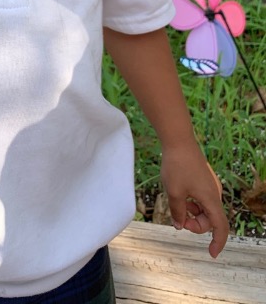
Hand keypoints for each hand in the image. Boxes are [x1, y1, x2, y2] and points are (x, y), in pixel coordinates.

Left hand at [161, 142, 228, 257]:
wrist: (178, 140)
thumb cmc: (177, 165)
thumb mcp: (173, 192)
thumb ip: (177, 212)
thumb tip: (180, 225)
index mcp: (211, 199)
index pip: (220, 227)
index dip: (218, 242)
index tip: (211, 254)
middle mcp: (214, 193)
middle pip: (210, 219)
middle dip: (195, 224)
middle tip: (178, 219)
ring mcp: (209, 186)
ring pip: (203, 209)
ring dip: (191, 212)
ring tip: (176, 202)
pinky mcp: (203, 180)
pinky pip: (200, 199)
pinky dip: (190, 203)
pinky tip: (178, 195)